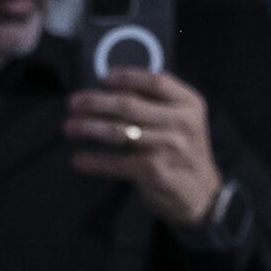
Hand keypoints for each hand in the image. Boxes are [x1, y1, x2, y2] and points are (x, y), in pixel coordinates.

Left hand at [64, 68, 221, 225]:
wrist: (201, 193)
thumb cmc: (183, 151)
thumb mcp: (183, 121)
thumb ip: (157, 104)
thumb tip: (111, 88)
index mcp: (190, 105)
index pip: (156, 82)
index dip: (126, 77)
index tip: (102, 78)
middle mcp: (183, 123)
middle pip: (130, 105)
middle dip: (95, 102)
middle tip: (73, 103)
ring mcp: (169, 148)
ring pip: (119, 132)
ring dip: (88, 128)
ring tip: (69, 127)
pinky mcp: (155, 171)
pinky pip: (116, 162)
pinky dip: (94, 161)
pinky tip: (79, 160)